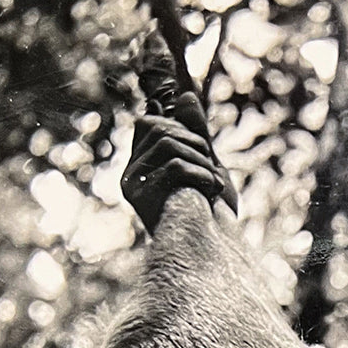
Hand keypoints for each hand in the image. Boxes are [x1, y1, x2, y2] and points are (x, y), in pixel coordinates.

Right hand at [122, 91, 237, 234]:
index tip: (204, 154)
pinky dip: (200, 174)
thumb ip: (195, 131)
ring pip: (167, 142)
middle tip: (211, 171)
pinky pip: (175, 165)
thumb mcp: (205, 162)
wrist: (217, 251)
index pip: (150, 122)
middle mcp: (131, 174)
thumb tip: (187, 95)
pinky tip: (209, 191)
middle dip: (195, 144)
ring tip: (211, 183)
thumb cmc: (212, 212)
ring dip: (200, 160)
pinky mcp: (142, 197)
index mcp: (141, 165)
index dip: (181, 129)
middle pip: (158, 127)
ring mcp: (132, 185)